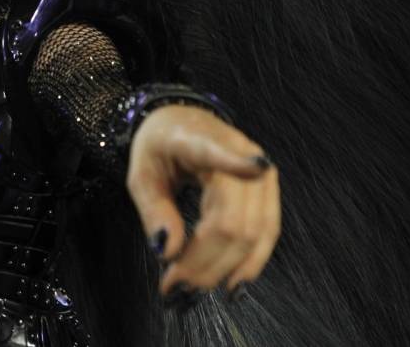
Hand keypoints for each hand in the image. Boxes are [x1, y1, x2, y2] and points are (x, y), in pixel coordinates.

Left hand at [126, 105, 279, 295]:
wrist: (184, 123)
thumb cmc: (160, 147)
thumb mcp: (141, 175)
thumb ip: (154, 211)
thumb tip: (168, 252)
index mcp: (198, 139)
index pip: (218, 150)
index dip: (237, 161)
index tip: (255, 167)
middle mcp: (239, 151)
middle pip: (232, 218)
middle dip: (206, 260)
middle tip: (176, 284)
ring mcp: (259, 170)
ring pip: (254, 230)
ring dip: (226, 266)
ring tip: (196, 287)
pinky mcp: (267, 189)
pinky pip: (267, 230)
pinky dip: (251, 260)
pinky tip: (233, 281)